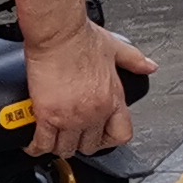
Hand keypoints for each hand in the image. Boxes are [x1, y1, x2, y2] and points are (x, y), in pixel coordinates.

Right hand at [21, 14, 151, 160]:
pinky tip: (33, 145)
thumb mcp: (115, 48)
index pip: (121, 135)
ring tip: (51, 140)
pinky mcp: (47, 115)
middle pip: (90, 146)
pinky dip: (36, 147)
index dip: (109, 140)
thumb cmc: (81, 38)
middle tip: (71, 136)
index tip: (100, 137)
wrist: (58, 33)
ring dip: (58, 146)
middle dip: (81, 143)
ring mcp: (71, 117)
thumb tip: (149, 66)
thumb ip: (134, 60)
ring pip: (66, 149)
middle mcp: (94, 112)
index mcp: (113, 99)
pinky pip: (42, 143)